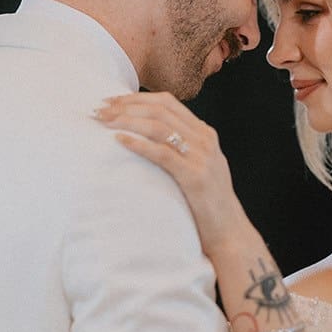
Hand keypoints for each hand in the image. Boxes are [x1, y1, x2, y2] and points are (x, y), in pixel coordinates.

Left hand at [95, 92, 243, 255]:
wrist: (230, 233)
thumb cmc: (207, 205)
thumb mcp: (198, 168)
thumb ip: (183, 150)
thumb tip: (150, 139)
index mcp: (205, 134)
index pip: (167, 103)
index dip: (136, 98)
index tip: (111, 101)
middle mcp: (205, 140)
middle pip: (161, 109)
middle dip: (127, 105)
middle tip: (100, 110)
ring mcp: (202, 157)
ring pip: (160, 126)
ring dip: (128, 120)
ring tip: (105, 122)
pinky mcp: (195, 177)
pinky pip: (162, 154)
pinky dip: (139, 144)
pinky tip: (120, 140)